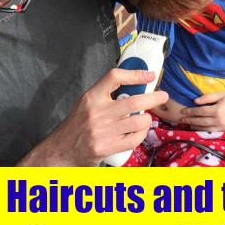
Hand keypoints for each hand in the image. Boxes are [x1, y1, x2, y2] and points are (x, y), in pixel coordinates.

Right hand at [22, 69, 167, 165]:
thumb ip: (106, 93)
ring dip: (147, 118)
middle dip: (154, 97)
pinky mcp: (108, 147)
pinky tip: (141, 130)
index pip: (114, 77)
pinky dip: (142, 133)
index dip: (135, 74)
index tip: (150, 75)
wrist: (62, 149)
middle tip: (162, 96)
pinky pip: (135, 139)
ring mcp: (103, 131)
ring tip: (146, 117)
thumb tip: (135, 85)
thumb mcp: (87, 102)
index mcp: (91, 97)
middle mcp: (97, 113)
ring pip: (139, 122)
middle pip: (134, 101)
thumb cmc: (78, 124)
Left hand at [181, 91, 224, 131]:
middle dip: (190, 120)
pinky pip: (212, 131)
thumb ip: (208, 97)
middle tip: (181, 120)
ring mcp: (222, 126)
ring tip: (187, 125)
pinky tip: (199, 128)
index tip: (182, 111)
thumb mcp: (222, 94)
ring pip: (205, 128)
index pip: (199, 112)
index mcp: (217, 110)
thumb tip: (195, 101)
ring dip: (195, 127)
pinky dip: (204, 130)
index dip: (190, 112)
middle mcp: (219, 120)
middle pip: (200, 121)